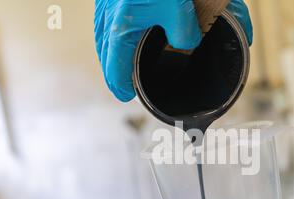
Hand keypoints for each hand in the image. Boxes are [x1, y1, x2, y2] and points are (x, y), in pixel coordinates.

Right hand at [94, 0, 252, 101]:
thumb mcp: (177, 9)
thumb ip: (184, 33)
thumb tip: (188, 44)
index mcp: (121, 30)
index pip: (115, 70)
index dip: (121, 86)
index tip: (125, 96)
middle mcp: (107, 21)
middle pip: (106, 54)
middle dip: (115, 70)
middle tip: (124, 82)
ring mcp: (105, 7)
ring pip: (104, 38)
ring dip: (113, 52)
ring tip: (124, 60)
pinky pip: (107, 22)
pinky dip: (114, 33)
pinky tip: (125, 32)